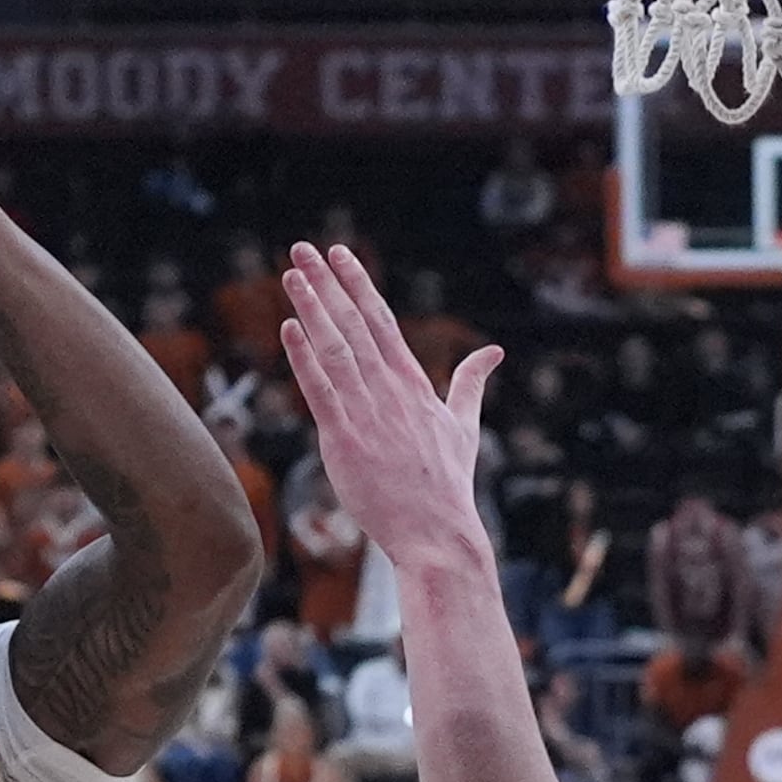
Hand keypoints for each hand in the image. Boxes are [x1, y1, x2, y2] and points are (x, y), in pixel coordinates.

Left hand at [279, 245, 501, 574]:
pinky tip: (288, 329)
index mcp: (412, 383)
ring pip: (334, 349)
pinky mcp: (344, 440)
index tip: (338, 254)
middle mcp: (389, 390)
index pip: (380, 320)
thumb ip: (471, 383)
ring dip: (311, 309)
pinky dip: (304, 358)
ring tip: (290, 275)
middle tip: (302, 248)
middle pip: (353, 324)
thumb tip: (493, 351)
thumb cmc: (447, 484)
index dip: (357, 284)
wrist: (437, 533)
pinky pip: (320, 390)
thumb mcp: (464, 426)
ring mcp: (367, 413)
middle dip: (326, 284)